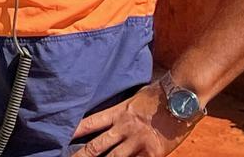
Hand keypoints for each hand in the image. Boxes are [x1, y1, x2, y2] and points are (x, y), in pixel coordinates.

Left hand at [72, 83, 195, 155]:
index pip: (90, 123)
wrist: (182, 97)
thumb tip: (114, 107)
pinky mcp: (154, 152)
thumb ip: (123, 107)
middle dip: (82, 156)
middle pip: (97, 146)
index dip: (75, 132)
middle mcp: (124, 128)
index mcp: (118, 113)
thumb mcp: (135, 96)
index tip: (61, 137)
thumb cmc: (161, 93)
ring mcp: (138, 141)